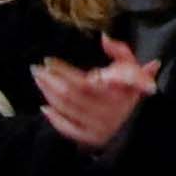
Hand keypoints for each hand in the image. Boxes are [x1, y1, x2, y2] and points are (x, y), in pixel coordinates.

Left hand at [39, 35, 162, 152]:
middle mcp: (107, 111)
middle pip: (71, 95)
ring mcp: (98, 126)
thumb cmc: (130, 91)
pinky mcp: (90, 137)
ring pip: (67, 109)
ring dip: (49, 94)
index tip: (49, 61)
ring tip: (39, 80)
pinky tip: (44, 107)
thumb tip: (104, 37)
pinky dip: (54, 118)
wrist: (138, 124)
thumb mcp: (132, 68)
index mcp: (117, 93)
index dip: (64, 71)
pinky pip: (68, 128)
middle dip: (51, 80)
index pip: (83, 82)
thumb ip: (120, 51)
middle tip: (36, 69)